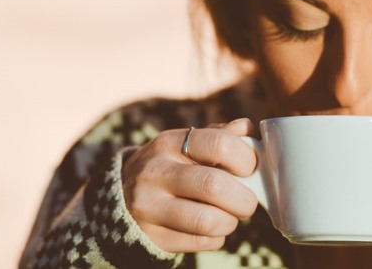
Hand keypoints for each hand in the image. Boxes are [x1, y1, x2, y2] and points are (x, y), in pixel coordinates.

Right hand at [121, 118, 258, 252]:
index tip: (251, 169)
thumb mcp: (185, 144)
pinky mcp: (151, 236)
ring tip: (228, 216)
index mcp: (169, 143)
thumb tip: (249, 129)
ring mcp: (149, 206)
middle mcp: (155, 172)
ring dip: (230, 222)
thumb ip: (218, 135)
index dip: (246, 159)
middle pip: (214, 186)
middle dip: (244, 199)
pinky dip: (215, 238)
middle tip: (246, 202)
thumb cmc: (169, 167)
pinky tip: (210, 229)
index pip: (220, 144)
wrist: (121, 197)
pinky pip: (200, 242)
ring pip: (208, 221)